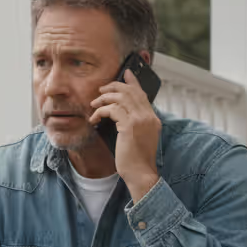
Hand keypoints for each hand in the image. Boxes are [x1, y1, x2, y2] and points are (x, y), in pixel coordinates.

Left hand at [89, 69, 161, 201]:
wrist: (140, 173)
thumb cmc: (136, 160)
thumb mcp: (138, 138)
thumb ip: (134, 124)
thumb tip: (119, 114)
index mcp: (153, 118)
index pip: (142, 94)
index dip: (133, 82)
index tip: (125, 72)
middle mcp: (149, 116)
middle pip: (130, 91)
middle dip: (114, 87)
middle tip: (101, 90)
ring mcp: (140, 120)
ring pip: (120, 97)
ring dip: (104, 99)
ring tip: (94, 105)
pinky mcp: (129, 125)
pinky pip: (112, 110)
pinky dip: (100, 112)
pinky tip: (94, 119)